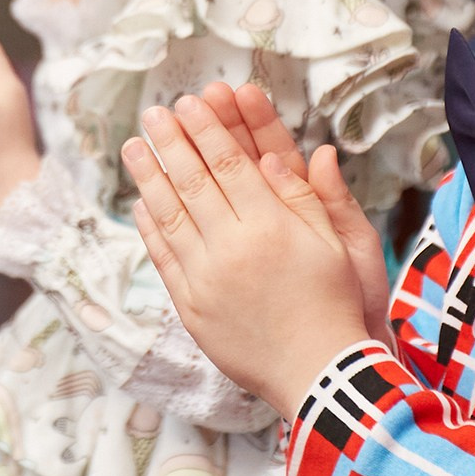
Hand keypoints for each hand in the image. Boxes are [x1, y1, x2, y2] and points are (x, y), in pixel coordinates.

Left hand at [121, 93, 374, 417]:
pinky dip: (150, 228)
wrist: (320, 372)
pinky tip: (141, 204)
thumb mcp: (341, 244)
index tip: (189, 103)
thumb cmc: (337, 303)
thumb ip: (311, 197)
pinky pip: (164, 258)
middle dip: (171, 142)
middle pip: (193, 182)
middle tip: (152, 113)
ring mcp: (207, 278)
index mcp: (271, 225)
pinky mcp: (192, 306)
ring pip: (170, 216)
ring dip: (149, 178)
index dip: (208, 129)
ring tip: (133, 147)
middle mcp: (233, 247)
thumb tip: (293, 153)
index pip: (230, 163)